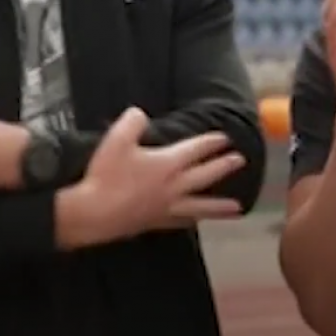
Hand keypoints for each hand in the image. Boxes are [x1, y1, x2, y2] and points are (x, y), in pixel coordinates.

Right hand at [69, 108, 244, 244]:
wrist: (95, 213)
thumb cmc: (107, 175)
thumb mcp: (116, 140)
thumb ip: (132, 122)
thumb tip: (140, 114)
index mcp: (167, 163)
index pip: (196, 149)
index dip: (211, 142)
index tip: (225, 138)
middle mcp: (174, 186)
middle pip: (205, 175)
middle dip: (223, 166)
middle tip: (240, 161)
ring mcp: (167, 206)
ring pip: (201, 205)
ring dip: (220, 206)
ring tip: (238, 208)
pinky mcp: (157, 222)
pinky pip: (182, 221)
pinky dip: (193, 220)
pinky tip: (197, 222)